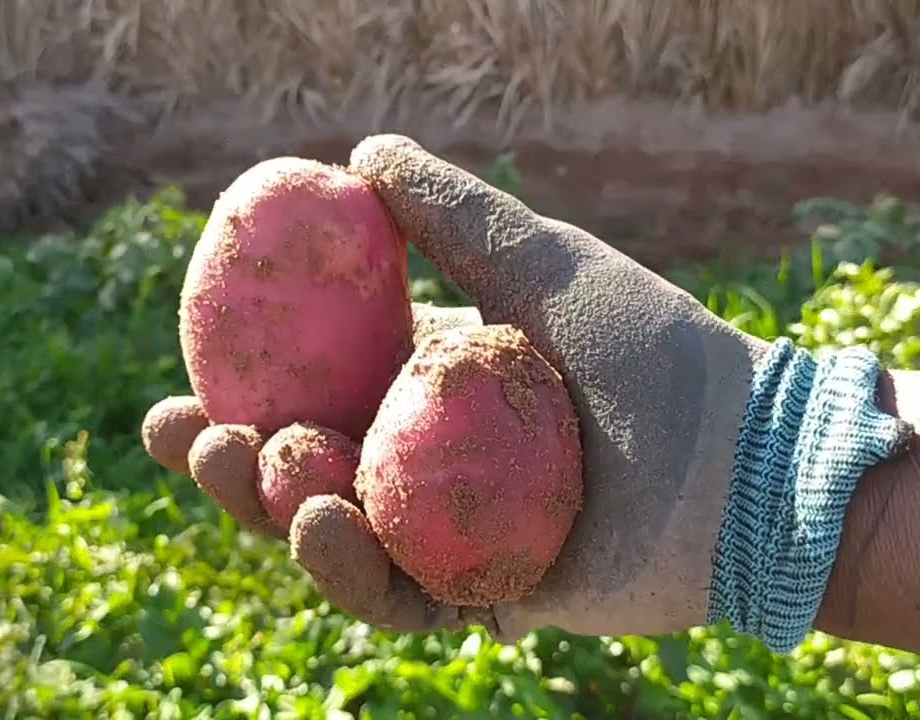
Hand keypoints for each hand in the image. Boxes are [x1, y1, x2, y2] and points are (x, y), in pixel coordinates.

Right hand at [146, 134, 783, 641]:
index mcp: (423, 396)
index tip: (177, 385)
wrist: (741, 452)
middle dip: (227, 466)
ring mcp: (448, 537)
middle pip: (299, 478)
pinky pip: (397, 595)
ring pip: (332, 541)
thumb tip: (362, 153)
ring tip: (260, 468)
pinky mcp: (482, 598)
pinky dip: (351, 565)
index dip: (234, 397)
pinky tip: (320, 523)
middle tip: (184, 434)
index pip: (308, 401)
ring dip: (272, 514)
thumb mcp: (541, 262)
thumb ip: (452, 215)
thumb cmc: (651, 350)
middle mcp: (424, 468)